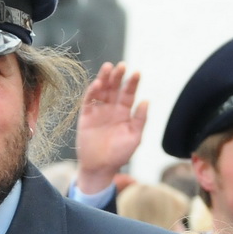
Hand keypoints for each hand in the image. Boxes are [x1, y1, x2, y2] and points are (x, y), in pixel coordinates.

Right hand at [75, 62, 147, 194]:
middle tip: (122, 65)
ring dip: (105, 78)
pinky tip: (98, 84)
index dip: (132, 83)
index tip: (137, 73)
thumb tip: (146, 101)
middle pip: (115, 88)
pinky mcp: (86, 115)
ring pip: (102, 90)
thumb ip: (140, 119)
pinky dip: (92, 91)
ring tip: (108, 67)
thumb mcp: (134, 137)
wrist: (100, 167)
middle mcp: (111, 108)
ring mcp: (98, 111)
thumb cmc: (119, 154)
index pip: (129, 93)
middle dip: (118, 76)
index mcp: (124, 112)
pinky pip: (89, 101)